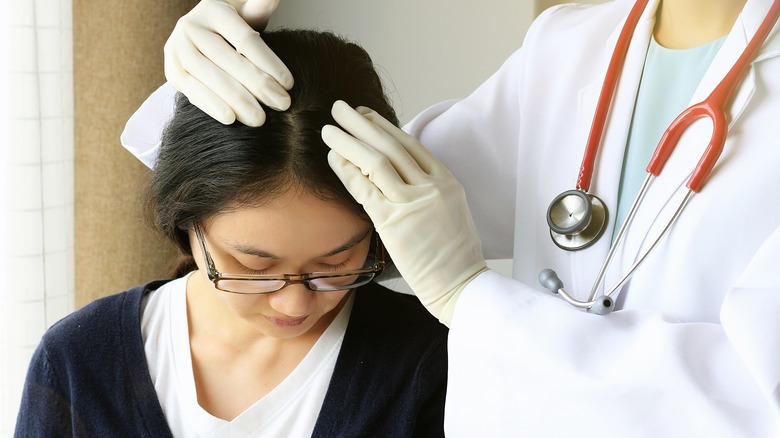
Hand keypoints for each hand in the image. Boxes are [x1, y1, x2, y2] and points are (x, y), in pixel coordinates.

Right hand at [164, 0, 293, 126]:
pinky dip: (212, 106)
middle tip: (282, 104)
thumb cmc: (235, 28)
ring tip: (260, 119)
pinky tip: (231, 119)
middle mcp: (190, 26)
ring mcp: (177, 49)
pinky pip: (193, 91)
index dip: (268, 62)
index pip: (245, 39)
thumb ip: (260, 8)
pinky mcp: (172, 71)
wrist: (204, 38)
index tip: (289, 84)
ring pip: (210, 78)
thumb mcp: (249, 14)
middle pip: (229, 60)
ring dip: (237, 101)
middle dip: (259, 85)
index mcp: (213, 10)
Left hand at [323, 101, 487, 324]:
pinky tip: (333, 160)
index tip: (365, 115)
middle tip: (340, 108)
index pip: (410, 145)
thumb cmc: (455, 256)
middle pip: (390, 145)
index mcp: (446, 181)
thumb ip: (428, 190)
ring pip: (375, 161)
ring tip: (328, 130)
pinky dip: (346, 172)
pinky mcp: (393, 223)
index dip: (384, 126)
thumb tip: (399, 176)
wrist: (462, 285)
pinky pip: (364, 190)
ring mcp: (411, 203)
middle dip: (361, 124)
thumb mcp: (450, 211)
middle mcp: (430, 187)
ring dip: (348, 142)